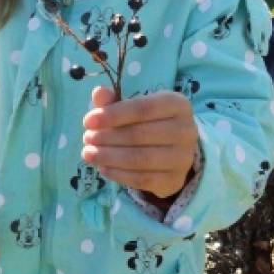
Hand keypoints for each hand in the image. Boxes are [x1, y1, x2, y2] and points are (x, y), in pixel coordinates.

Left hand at [81, 86, 197, 197]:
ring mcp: (183, 158)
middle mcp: (186, 130)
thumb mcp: (134, 107)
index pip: (143, 108)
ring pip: (140, 159)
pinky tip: (103, 168)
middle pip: (140, 134)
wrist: (174, 152)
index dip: (113, 114)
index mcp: (177, 105)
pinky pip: (142, 179)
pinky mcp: (175, 180)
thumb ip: (115, 101)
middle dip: (108, 137)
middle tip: (87, 139)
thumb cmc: (149, 122)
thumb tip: (98, 94)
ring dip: (109, 157)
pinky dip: (118, 174)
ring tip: (89, 154)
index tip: (88, 121)